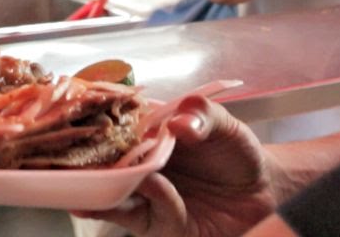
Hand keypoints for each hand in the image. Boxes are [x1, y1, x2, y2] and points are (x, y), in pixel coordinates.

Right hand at [73, 96, 275, 236]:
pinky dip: (152, 200)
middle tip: (77, 157)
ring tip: (106, 178)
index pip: (109, 130)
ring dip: (108, 188)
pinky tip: (155, 186)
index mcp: (143, 136)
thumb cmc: (234, 151)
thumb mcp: (222, 123)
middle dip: (87, 164)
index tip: (79, 122)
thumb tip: (178, 123)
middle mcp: (137, 167)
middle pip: (102, 167)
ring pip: (114, 197)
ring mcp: (145, 198)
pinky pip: (147, 216)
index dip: (92, 127)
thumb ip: (202, 114)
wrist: (263, 189)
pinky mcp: (159, 225)